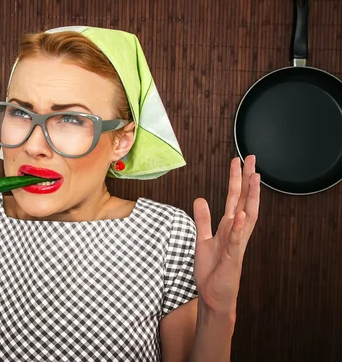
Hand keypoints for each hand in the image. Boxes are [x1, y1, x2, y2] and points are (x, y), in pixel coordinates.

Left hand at [192, 156, 260, 314]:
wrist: (212, 296)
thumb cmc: (211, 270)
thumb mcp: (203, 239)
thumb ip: (203, 220)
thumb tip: (200, 199)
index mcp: (228, 227)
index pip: (236, 199)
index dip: (237, 180)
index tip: (239, 162)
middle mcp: (236, 232)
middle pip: (245, 201)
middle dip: (248, 180)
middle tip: (252, 158)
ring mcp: (236, 244)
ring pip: (247, 217)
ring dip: (250, 197)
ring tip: (253, 178)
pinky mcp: (233, 259)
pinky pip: (236, 241)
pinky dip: (239, 228)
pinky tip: (242, 215)